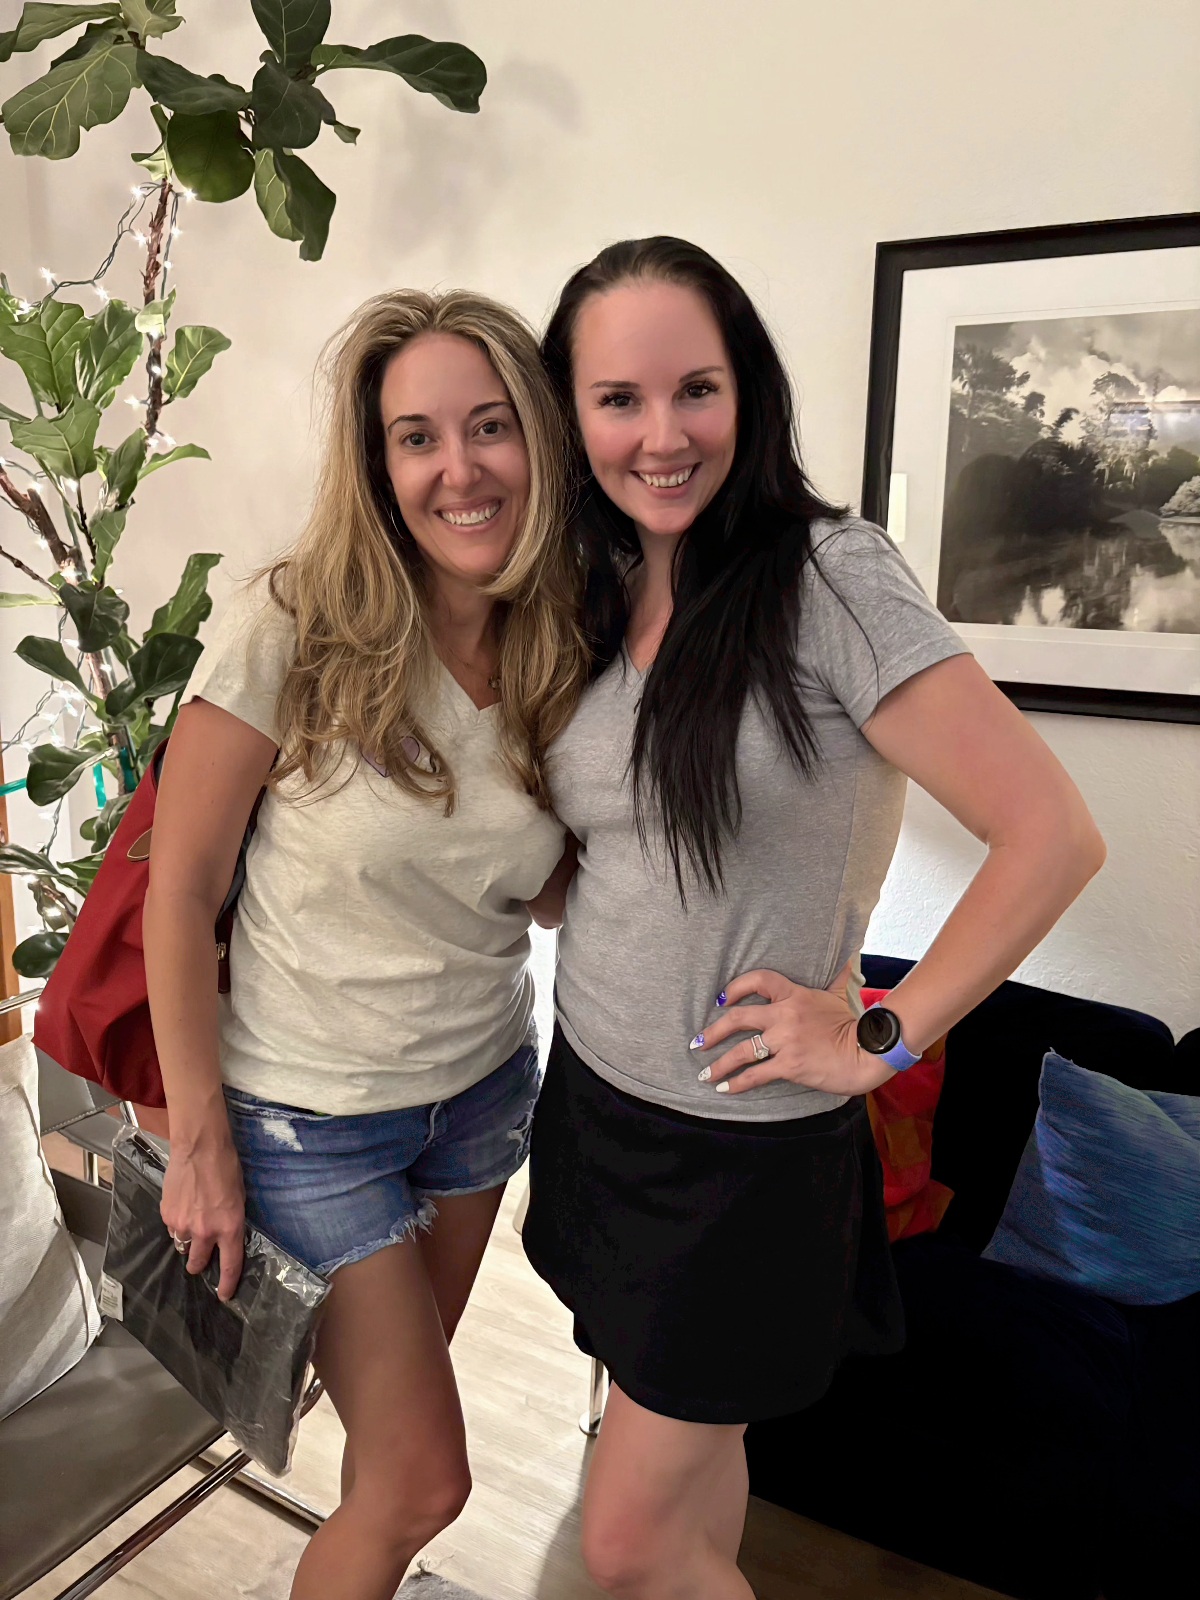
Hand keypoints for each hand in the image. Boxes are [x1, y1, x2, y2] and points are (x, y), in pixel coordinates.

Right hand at [160, 1124, 245, 1301]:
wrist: (200, 1148)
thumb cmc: (226, 1168)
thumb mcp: (239, 1198)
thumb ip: (231, 1222)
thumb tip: (224, 1236)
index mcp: (230, 1228)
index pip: (229, 1265)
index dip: (227, 1284)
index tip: (224, 1295)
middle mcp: (206, 1231)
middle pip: (198, 1263)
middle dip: (199, 1265)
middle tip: (200, 1260)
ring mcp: (183, 1224)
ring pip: (182, 1245)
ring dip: (187, 1240)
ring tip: (192, 1220)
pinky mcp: (167, 1214)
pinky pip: (172, 1228)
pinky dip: (177, 1224)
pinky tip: (183, 1206)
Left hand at [688, 963, 897, 1097]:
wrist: (869, 1051)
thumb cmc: (855, 1024)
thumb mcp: (841, 993)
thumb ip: (837, 975)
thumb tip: (851, 953)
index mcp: (795, 995)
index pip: (759, 980)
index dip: (736, 988)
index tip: (721, 999)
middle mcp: (786, 1016)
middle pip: (738, 1018)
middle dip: (713, 1031)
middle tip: (698, 1042)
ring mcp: (786, 1041)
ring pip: (742, 1051)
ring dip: (719, 1063)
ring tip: (704, 1073)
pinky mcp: (790, 1066)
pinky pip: (756, 1074)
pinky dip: (737, 1083)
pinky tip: (725, 1088)